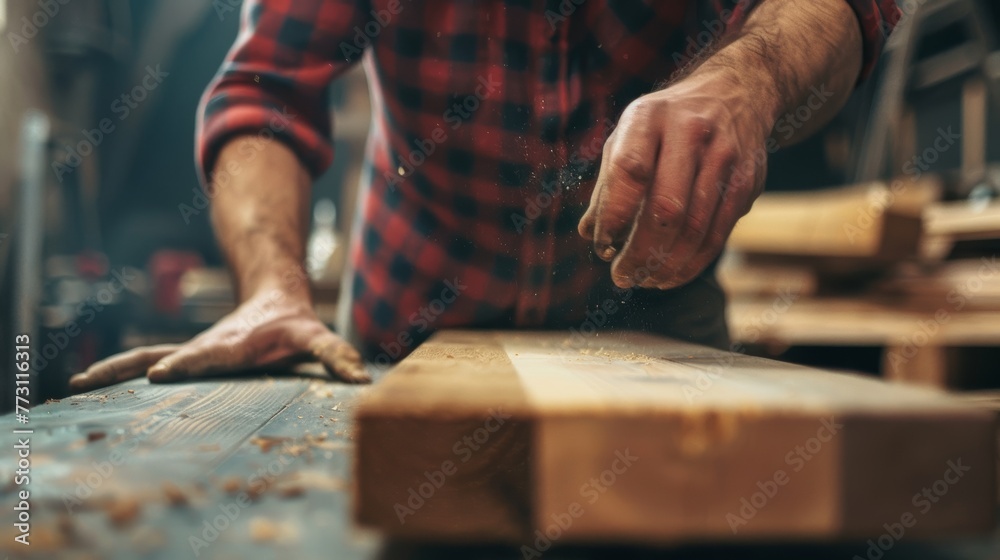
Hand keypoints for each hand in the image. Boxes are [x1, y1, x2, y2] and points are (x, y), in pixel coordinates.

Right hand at [69, 289, 368, 391]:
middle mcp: (205, 347)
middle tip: (94, 380)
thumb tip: (362, 378)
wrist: (274, 299)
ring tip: (76, 385)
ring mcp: (190, 350)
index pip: (207, 357)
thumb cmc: (293, 326)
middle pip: (164, 356)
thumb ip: (336, 354)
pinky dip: (117, 371)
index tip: (160, 372)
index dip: (187, 364)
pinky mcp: (184, 356)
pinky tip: (88, 385)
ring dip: (113, 371)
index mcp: (232, 346)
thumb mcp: (316, 337)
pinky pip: (143, 361)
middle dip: (133, 367)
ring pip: (143, 357)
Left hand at [578, 70, 774, 289]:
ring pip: (696, 228)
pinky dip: (692, 263)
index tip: (602, 246)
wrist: (736, 92)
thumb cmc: (667, 123)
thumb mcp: (629, 134)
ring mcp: (724, 156)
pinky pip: (719, 234)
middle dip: (641, 253)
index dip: (615, 215)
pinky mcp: (747, 181)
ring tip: (644, 280)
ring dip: (666, 265)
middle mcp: (690, 132)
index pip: (630, 171)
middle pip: (667, 208)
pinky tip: (671, 275)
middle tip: (623, 277)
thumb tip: (589, 232)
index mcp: (650, 117)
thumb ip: (609, 183)